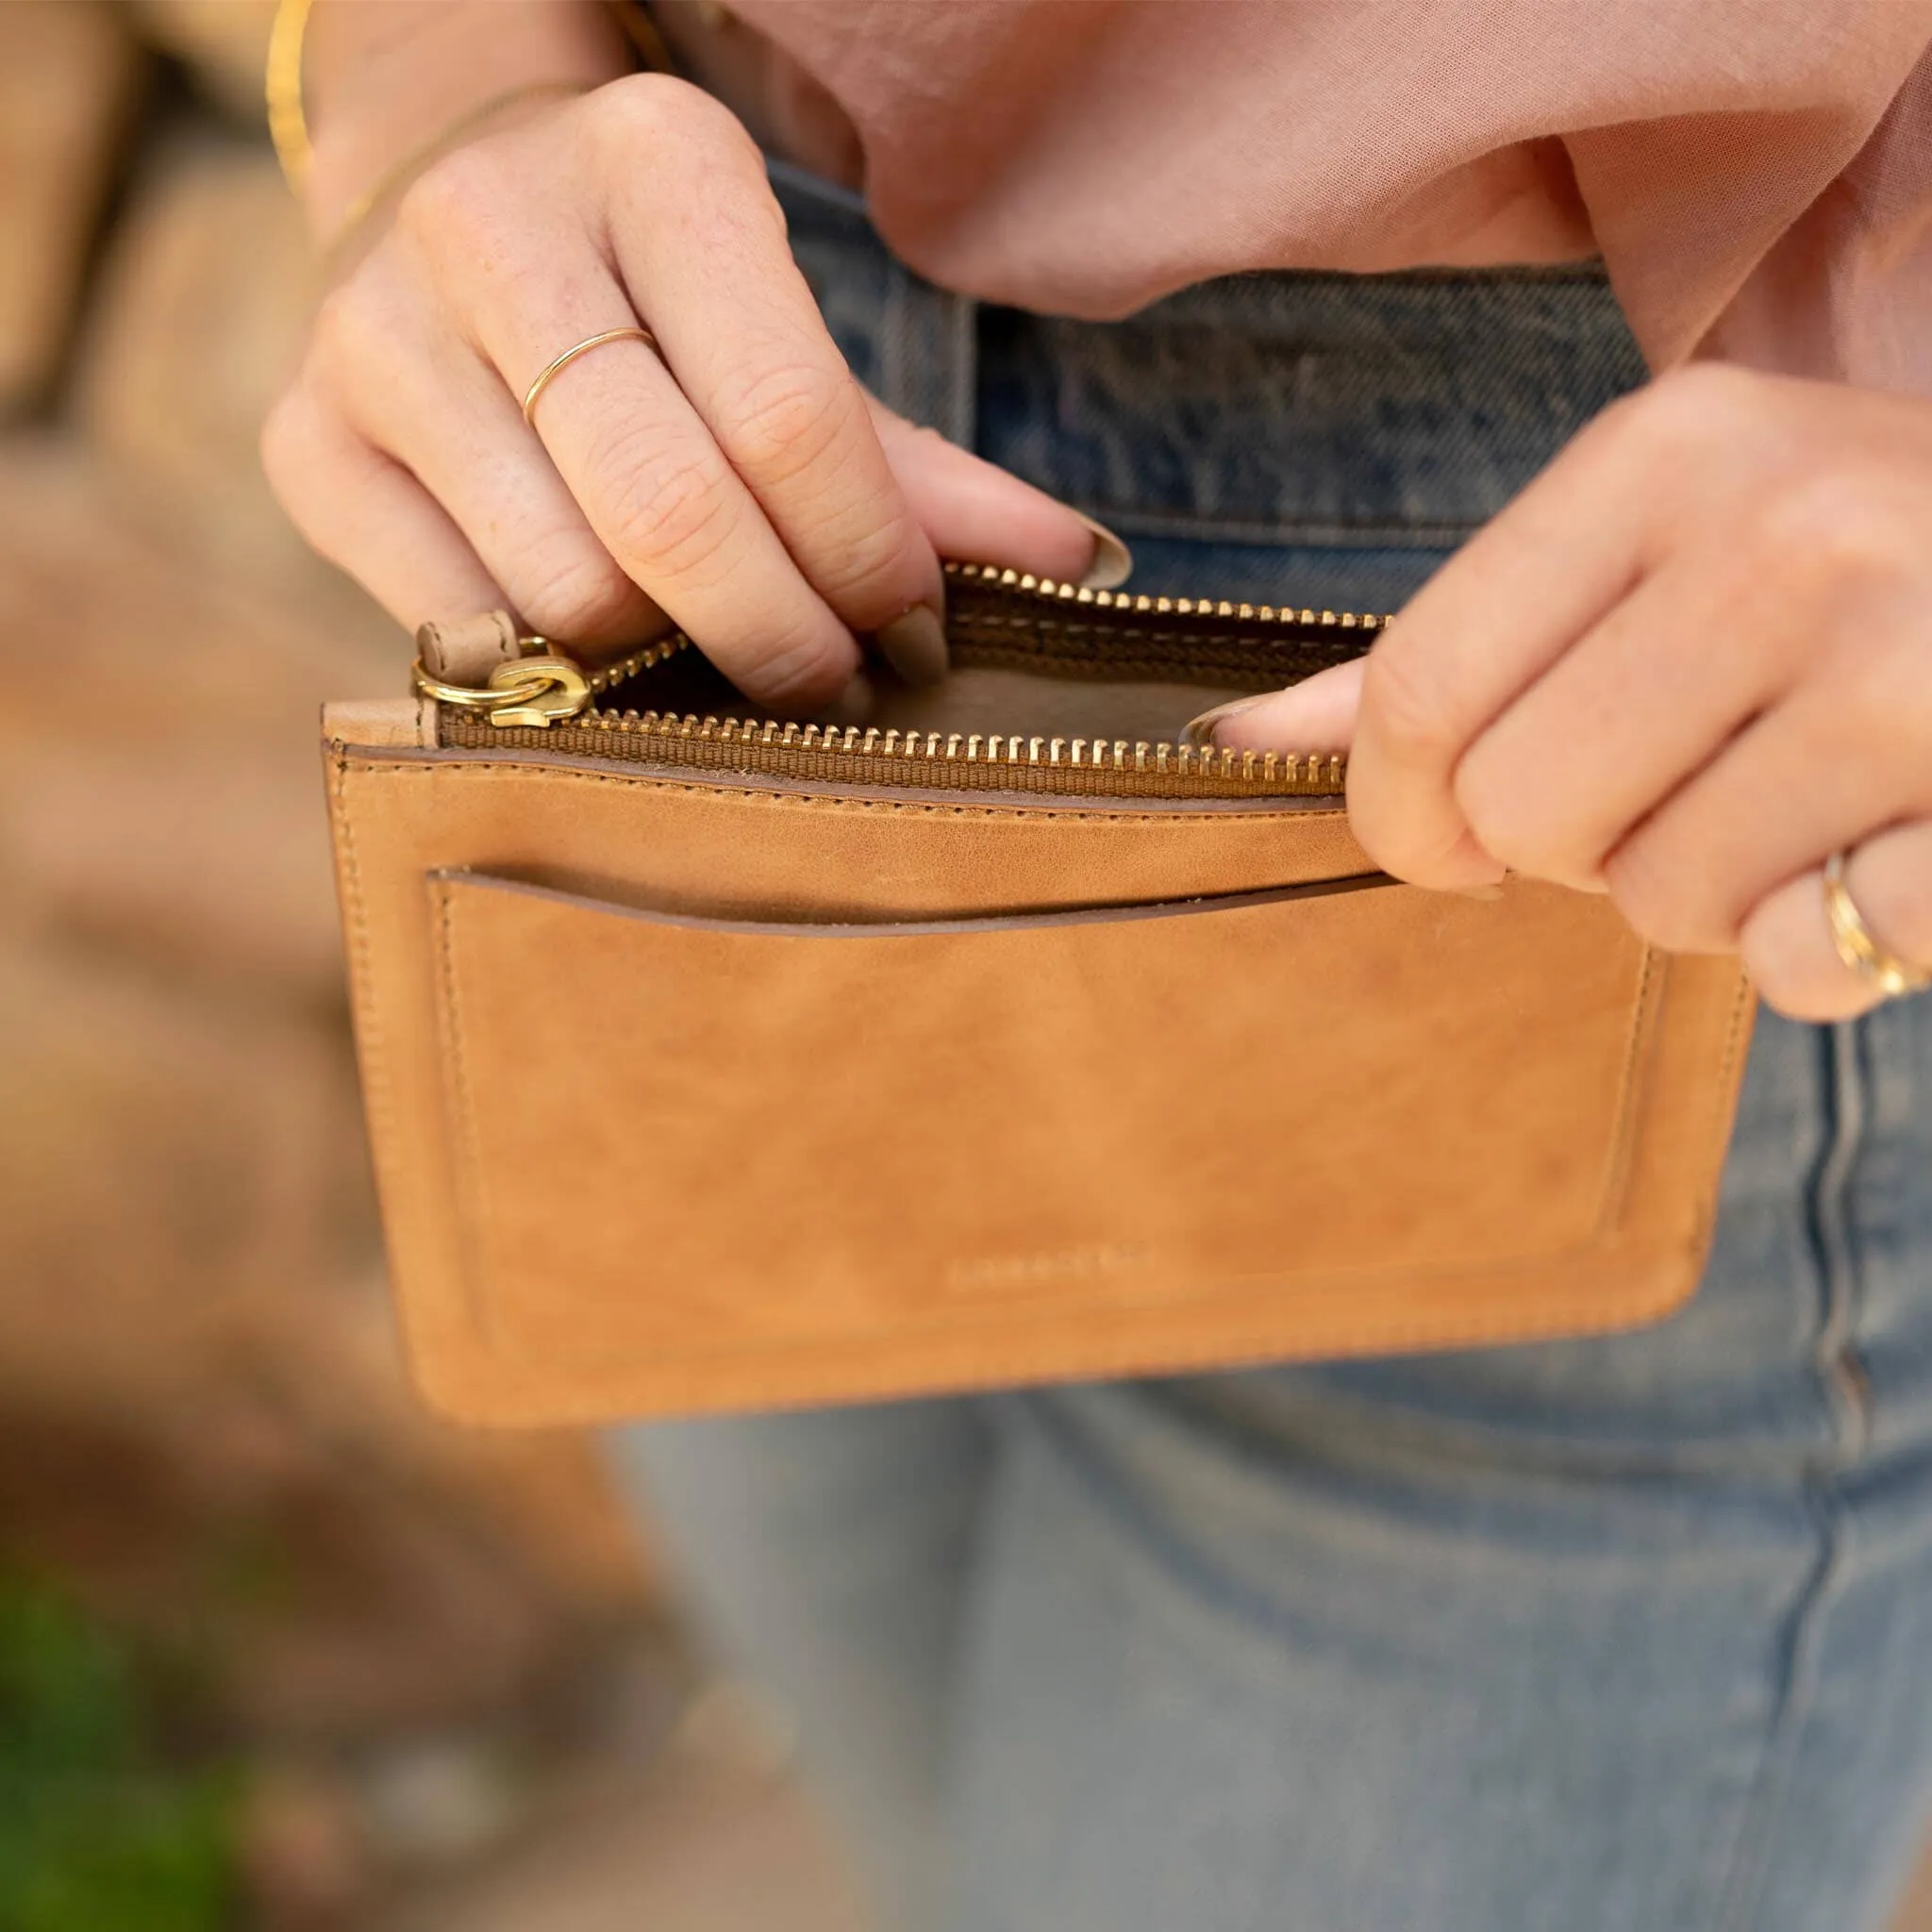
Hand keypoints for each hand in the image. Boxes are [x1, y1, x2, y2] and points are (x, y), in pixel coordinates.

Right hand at [264, 72, 1112, 704]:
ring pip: (565, 591)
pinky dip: (558, 675)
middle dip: (784, 642)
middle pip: (672, 517)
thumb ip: (914, 458)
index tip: (918, 638)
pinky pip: (462, 629)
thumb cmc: (664, 297)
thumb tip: (1077, 568)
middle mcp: (491, 228)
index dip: (873, 563)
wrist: (445, 205)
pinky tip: (615, 658)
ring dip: (674, 672)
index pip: (791, 417)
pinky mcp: (305, 446)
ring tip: (731, 668)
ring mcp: (375, 338)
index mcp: (652, 164)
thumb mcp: (788, 330)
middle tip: (839, 689)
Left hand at [1214, 366, 1931, 1019]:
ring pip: (1653, 904)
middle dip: (1566, 843)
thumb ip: (1463, 639)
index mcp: (1670, 453)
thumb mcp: (1662, 541)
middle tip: (1670, 783)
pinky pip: (1802, 966)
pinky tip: (1882, 844)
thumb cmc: (1864, 568)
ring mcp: (1906, 670)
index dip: (1393, 807)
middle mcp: (1785, 537)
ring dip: (1702, 890)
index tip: (1434, 841)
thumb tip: (1247, 738)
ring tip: (1796, 796)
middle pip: (1516, 812)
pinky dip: (1824, 944)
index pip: (1416, 690)